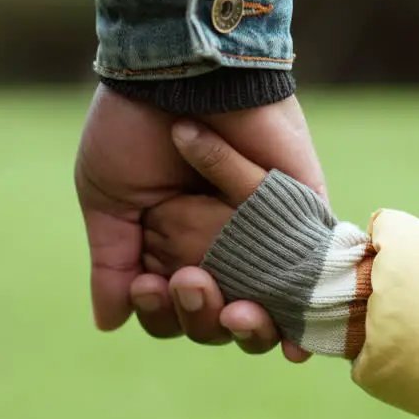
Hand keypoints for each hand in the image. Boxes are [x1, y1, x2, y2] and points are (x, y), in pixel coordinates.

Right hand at [74, 84, 322, 360]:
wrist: (180, 70)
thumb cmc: (134, 124)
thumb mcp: (109, 198)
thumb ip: (111, 262)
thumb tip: (109, 323)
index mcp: (168, 243)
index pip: (168, 308)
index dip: (159, 312)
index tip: (145, 283)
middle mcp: (215, 245)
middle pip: (215, 320)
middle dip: (200, 317)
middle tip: (189, 281)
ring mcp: (261, 235)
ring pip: (263, 311)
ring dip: (245, 327)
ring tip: (234, 309)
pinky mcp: (300, 217)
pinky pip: (310, 278)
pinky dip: (305, 318)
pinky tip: (295, 348)